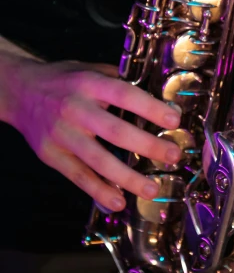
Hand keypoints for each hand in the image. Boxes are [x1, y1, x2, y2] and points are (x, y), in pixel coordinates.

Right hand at [6, 59, 180, 210]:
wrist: (20, 92)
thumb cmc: (65, 81)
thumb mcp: (91, 70)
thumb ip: (120, 82)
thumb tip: (160, 98)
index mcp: (89, 84)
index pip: (124, 95)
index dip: (150, 108)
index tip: (174, 120)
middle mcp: (74, 109)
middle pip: (114, 131)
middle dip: (147, 146)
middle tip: (173, 156)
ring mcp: (61, 134)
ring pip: (97, 160)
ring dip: (127, 177)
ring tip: (151, 189)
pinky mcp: (50, 155)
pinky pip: (78, 176)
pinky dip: (98, 191)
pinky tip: (117, 202)